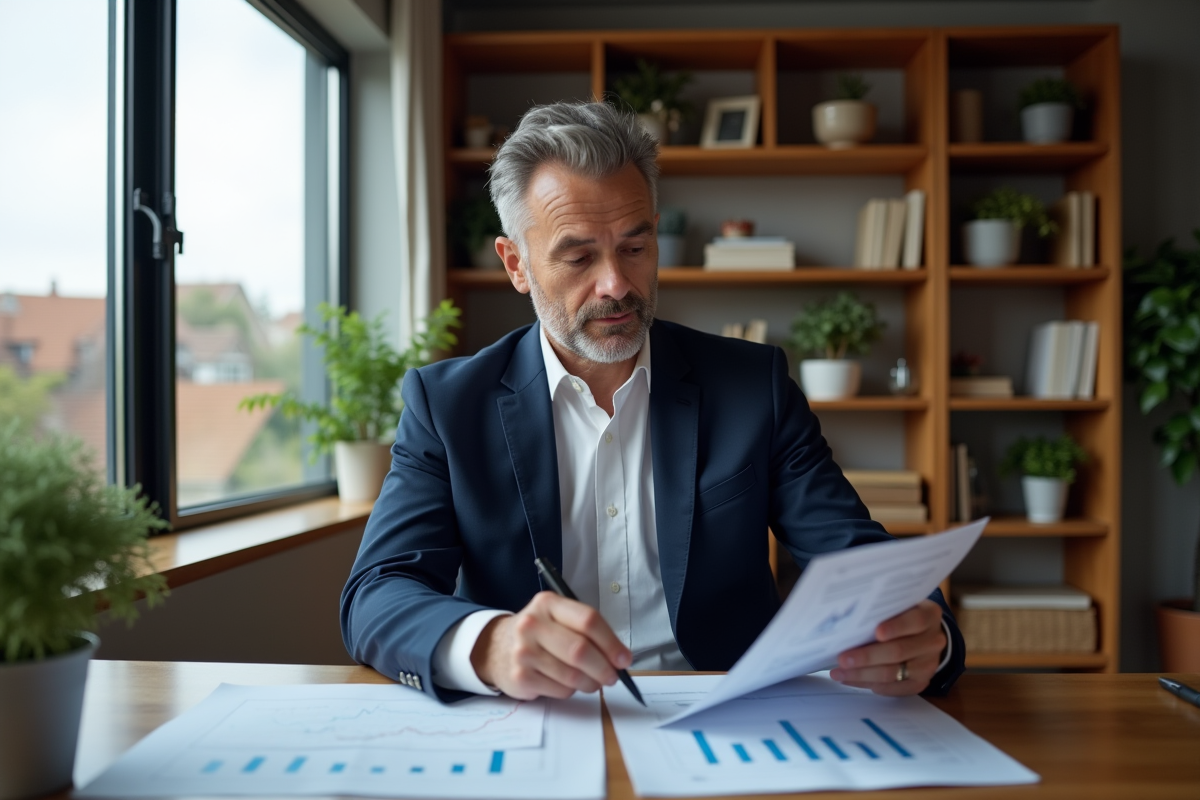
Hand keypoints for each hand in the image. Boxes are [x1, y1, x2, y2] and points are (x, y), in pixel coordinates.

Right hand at [470, 591, 632, 699]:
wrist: (497, 647)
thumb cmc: (540, 633)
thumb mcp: (558, 618)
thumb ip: (587, 631)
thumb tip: (619, 657)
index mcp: (548, 603)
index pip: (588, 620)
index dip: (611, 642)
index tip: (624, 659)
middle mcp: (532, 624)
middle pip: (580, 650)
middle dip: (604, 668)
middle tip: (613, 677)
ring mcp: (524, 651)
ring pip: (572, 675)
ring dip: (591, 683)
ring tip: (593, 682)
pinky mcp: (521, 677)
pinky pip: (560, 690)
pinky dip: (572, 690)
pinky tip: (568, 683)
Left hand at [830, 600, 945, 695]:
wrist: (924, 635)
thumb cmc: (901, 615)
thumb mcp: (898, 605)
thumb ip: (882, 609)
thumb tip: (848, 619)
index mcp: (929, 615)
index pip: (916, 620)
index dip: (896, 627)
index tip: (877, 632)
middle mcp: (933, 641)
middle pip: (899, 651)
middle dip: (867, 656)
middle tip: (843, 659)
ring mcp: (928, 664)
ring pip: (893, 673)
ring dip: (862, 674)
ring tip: (839, 673)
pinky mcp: (920, 682)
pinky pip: (893, 688)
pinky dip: (869, 684)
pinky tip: (851, 680)